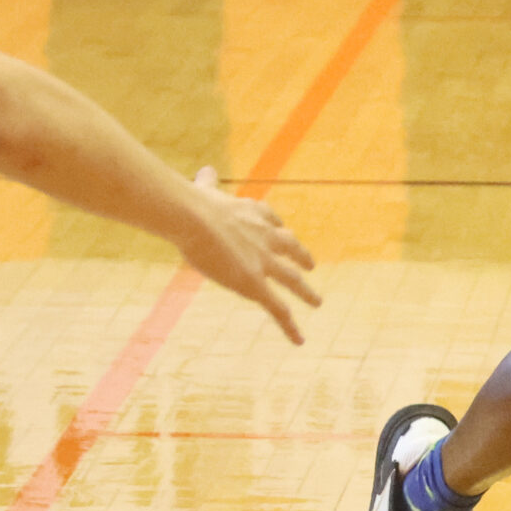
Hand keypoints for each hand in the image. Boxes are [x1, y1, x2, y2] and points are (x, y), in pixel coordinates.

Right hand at [179, 167, 319, 343]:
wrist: (195, 217)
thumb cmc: (193, 204)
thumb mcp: (205, 190)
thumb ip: (208, 183)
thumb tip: (205, 170)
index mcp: (255, 213)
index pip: (273, 221)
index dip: (278, 229)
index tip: (282, 232)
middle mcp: (267, 236)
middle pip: (291, 248)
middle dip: (302, 257)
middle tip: (310, 265)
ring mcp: (264, 261)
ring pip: (292, 280)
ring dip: (306, 292)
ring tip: (317, 302)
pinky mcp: (256, 284)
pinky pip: (278, 309)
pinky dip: (290, 326)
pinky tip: (299, 340)